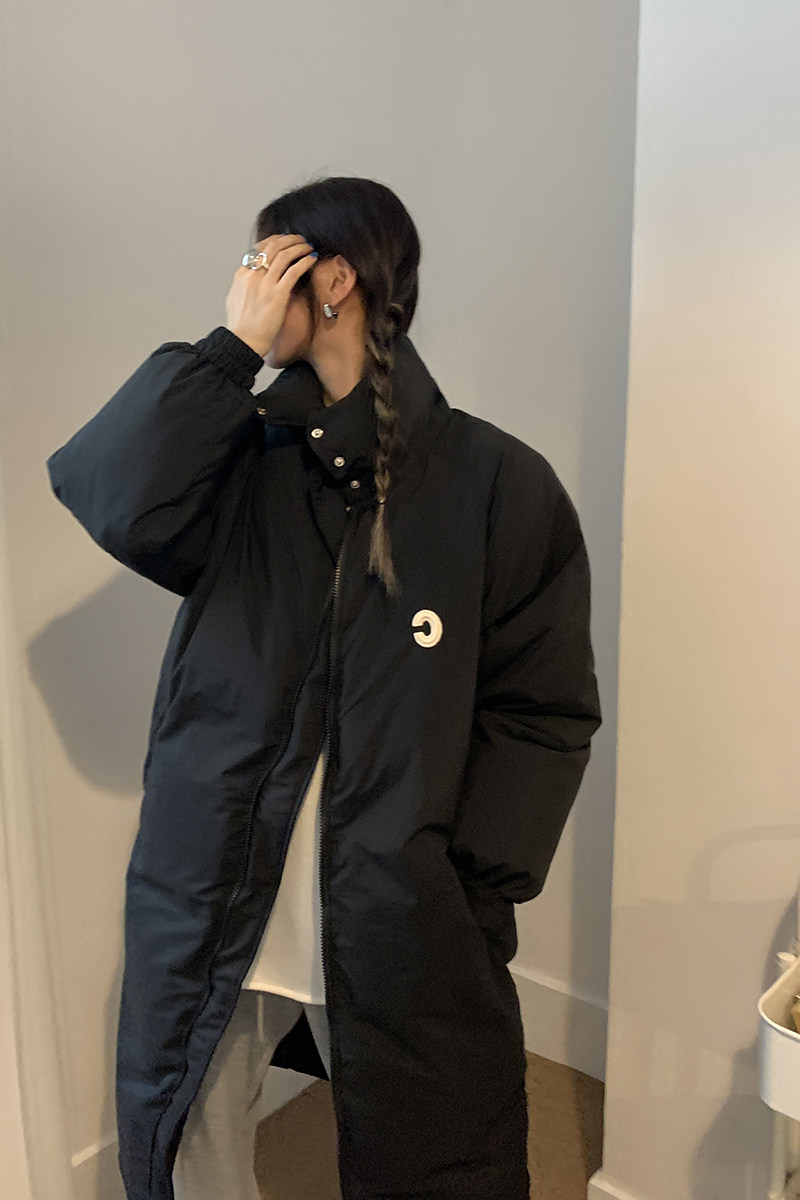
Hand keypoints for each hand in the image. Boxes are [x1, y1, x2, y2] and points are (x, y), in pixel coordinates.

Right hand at [224, 233, 316, 356]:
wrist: (243, 341)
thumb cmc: (241, 327)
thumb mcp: (236, 299)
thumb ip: (244, 285)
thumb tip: (249, 279)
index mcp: (242, 275)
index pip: (259, 249)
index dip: (274, 241)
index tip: (285, 241)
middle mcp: (253, 275)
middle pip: (272, 246)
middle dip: (289, 239)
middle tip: (300, 239)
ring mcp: (265, 284)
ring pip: (284, 255)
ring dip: (299, 247)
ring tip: (308, 246)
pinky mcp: (277, 295)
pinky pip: (294, 271)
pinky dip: (304, 262)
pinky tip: (311, 259)